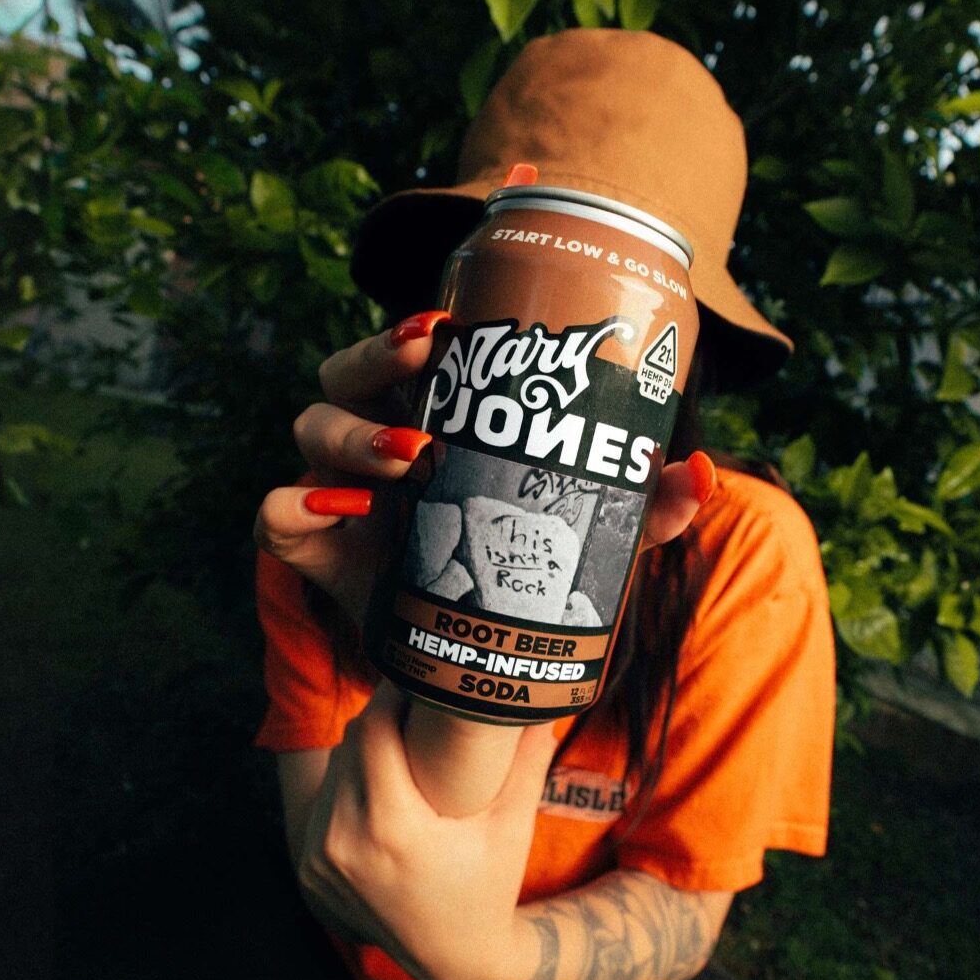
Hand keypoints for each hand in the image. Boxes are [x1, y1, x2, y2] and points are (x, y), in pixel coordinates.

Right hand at [253, 311, 718, 626]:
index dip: (413, 324)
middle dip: (376, 354)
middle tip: (423, 356)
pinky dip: (296, 506)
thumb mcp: (586, 537)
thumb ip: (640, 509)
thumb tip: (702, 472)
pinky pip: (276, 512)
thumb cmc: (521, 570)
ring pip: (310, 425)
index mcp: (431, 413)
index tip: (446, 322)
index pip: (407, 348)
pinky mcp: (309, 547)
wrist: (463, 657)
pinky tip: (341, 513)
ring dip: (353, 432)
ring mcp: (334, 487)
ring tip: (412, 458)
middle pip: (348, 368)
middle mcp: (373, 435)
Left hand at [295, 681, 560, 979]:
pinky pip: (323, 808)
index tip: (418, 682)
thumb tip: (543, 702)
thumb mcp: (511, 826)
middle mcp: (343, 844)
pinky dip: (346, 791)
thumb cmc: (489, 887)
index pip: (373, 732)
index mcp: (390, 829)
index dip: (393, 698)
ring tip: (400, 744)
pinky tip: (376, 787)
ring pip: (333, 774)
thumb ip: (527, 762)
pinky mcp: (309, 873)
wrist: (455, 959)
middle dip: (381, 721)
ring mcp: (318, 862)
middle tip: (414, 704)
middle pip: (350, 747)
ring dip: (360, 753)